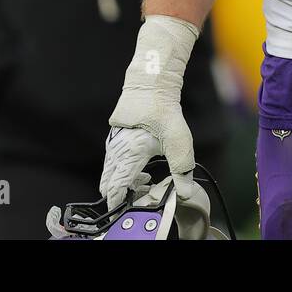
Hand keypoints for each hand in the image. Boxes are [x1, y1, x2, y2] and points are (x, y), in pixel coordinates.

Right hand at [102, 15, 200, 212]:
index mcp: (128, 155)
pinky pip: (113, 164)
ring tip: (146, 180)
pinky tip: (141, 169)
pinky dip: (123, 173)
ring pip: (110, 175)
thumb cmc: (163, 110)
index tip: (134, 206)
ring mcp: (112, 145)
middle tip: (143, 193)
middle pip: (108, 185)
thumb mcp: (179, 141)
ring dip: (125, 183)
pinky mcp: (115, 140)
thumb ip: (182, 169)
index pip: (115, 189)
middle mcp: (115, 152)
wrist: (151, 84)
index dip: (121, 202)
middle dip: (123, 195)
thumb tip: (183, 193)